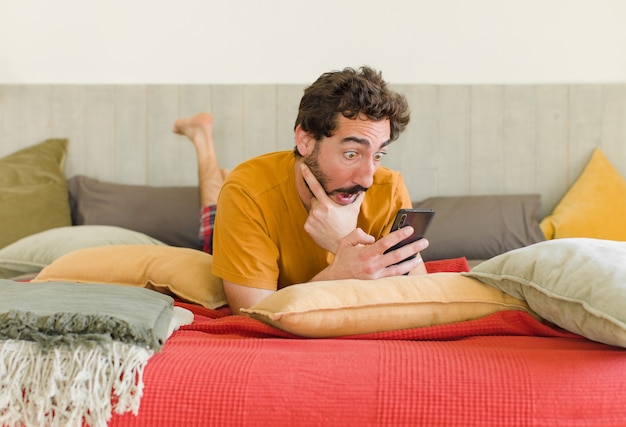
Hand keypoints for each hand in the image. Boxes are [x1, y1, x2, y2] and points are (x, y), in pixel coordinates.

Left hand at [300, 163, 363, 252]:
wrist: (341, 244)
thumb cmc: (348, 226)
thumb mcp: (354, 210)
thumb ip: (357, 197)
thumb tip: (363, 188)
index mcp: (327, 204)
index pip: (315, 186)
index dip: (308, 175)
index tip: (302, 166)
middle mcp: (317, 211)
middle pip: (315, 199)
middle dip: (320, 202)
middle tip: (330, 211)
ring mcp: (311, 219)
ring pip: (312, 209)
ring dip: (318, 212)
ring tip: (328, 221)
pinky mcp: (307, 227)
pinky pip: (309, 219)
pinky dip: (314, 221)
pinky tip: (322, 226)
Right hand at [314, 227, 429, 280]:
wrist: (335, 282)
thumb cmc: (342, 259)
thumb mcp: (345, 242)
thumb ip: (358, 234)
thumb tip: (373, 237)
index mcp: (365, 254)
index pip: (385, 243)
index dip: (399, 235)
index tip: (410, 229)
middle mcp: (372, 266)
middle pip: (397, 255)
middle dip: (412, 248)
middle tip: (424, 241)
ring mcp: (376, 276)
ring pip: (398, 268)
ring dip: (411, 262)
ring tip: (420, 256)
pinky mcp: (377, 284)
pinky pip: (394, 277)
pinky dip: (403, 272)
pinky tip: (411, 267)